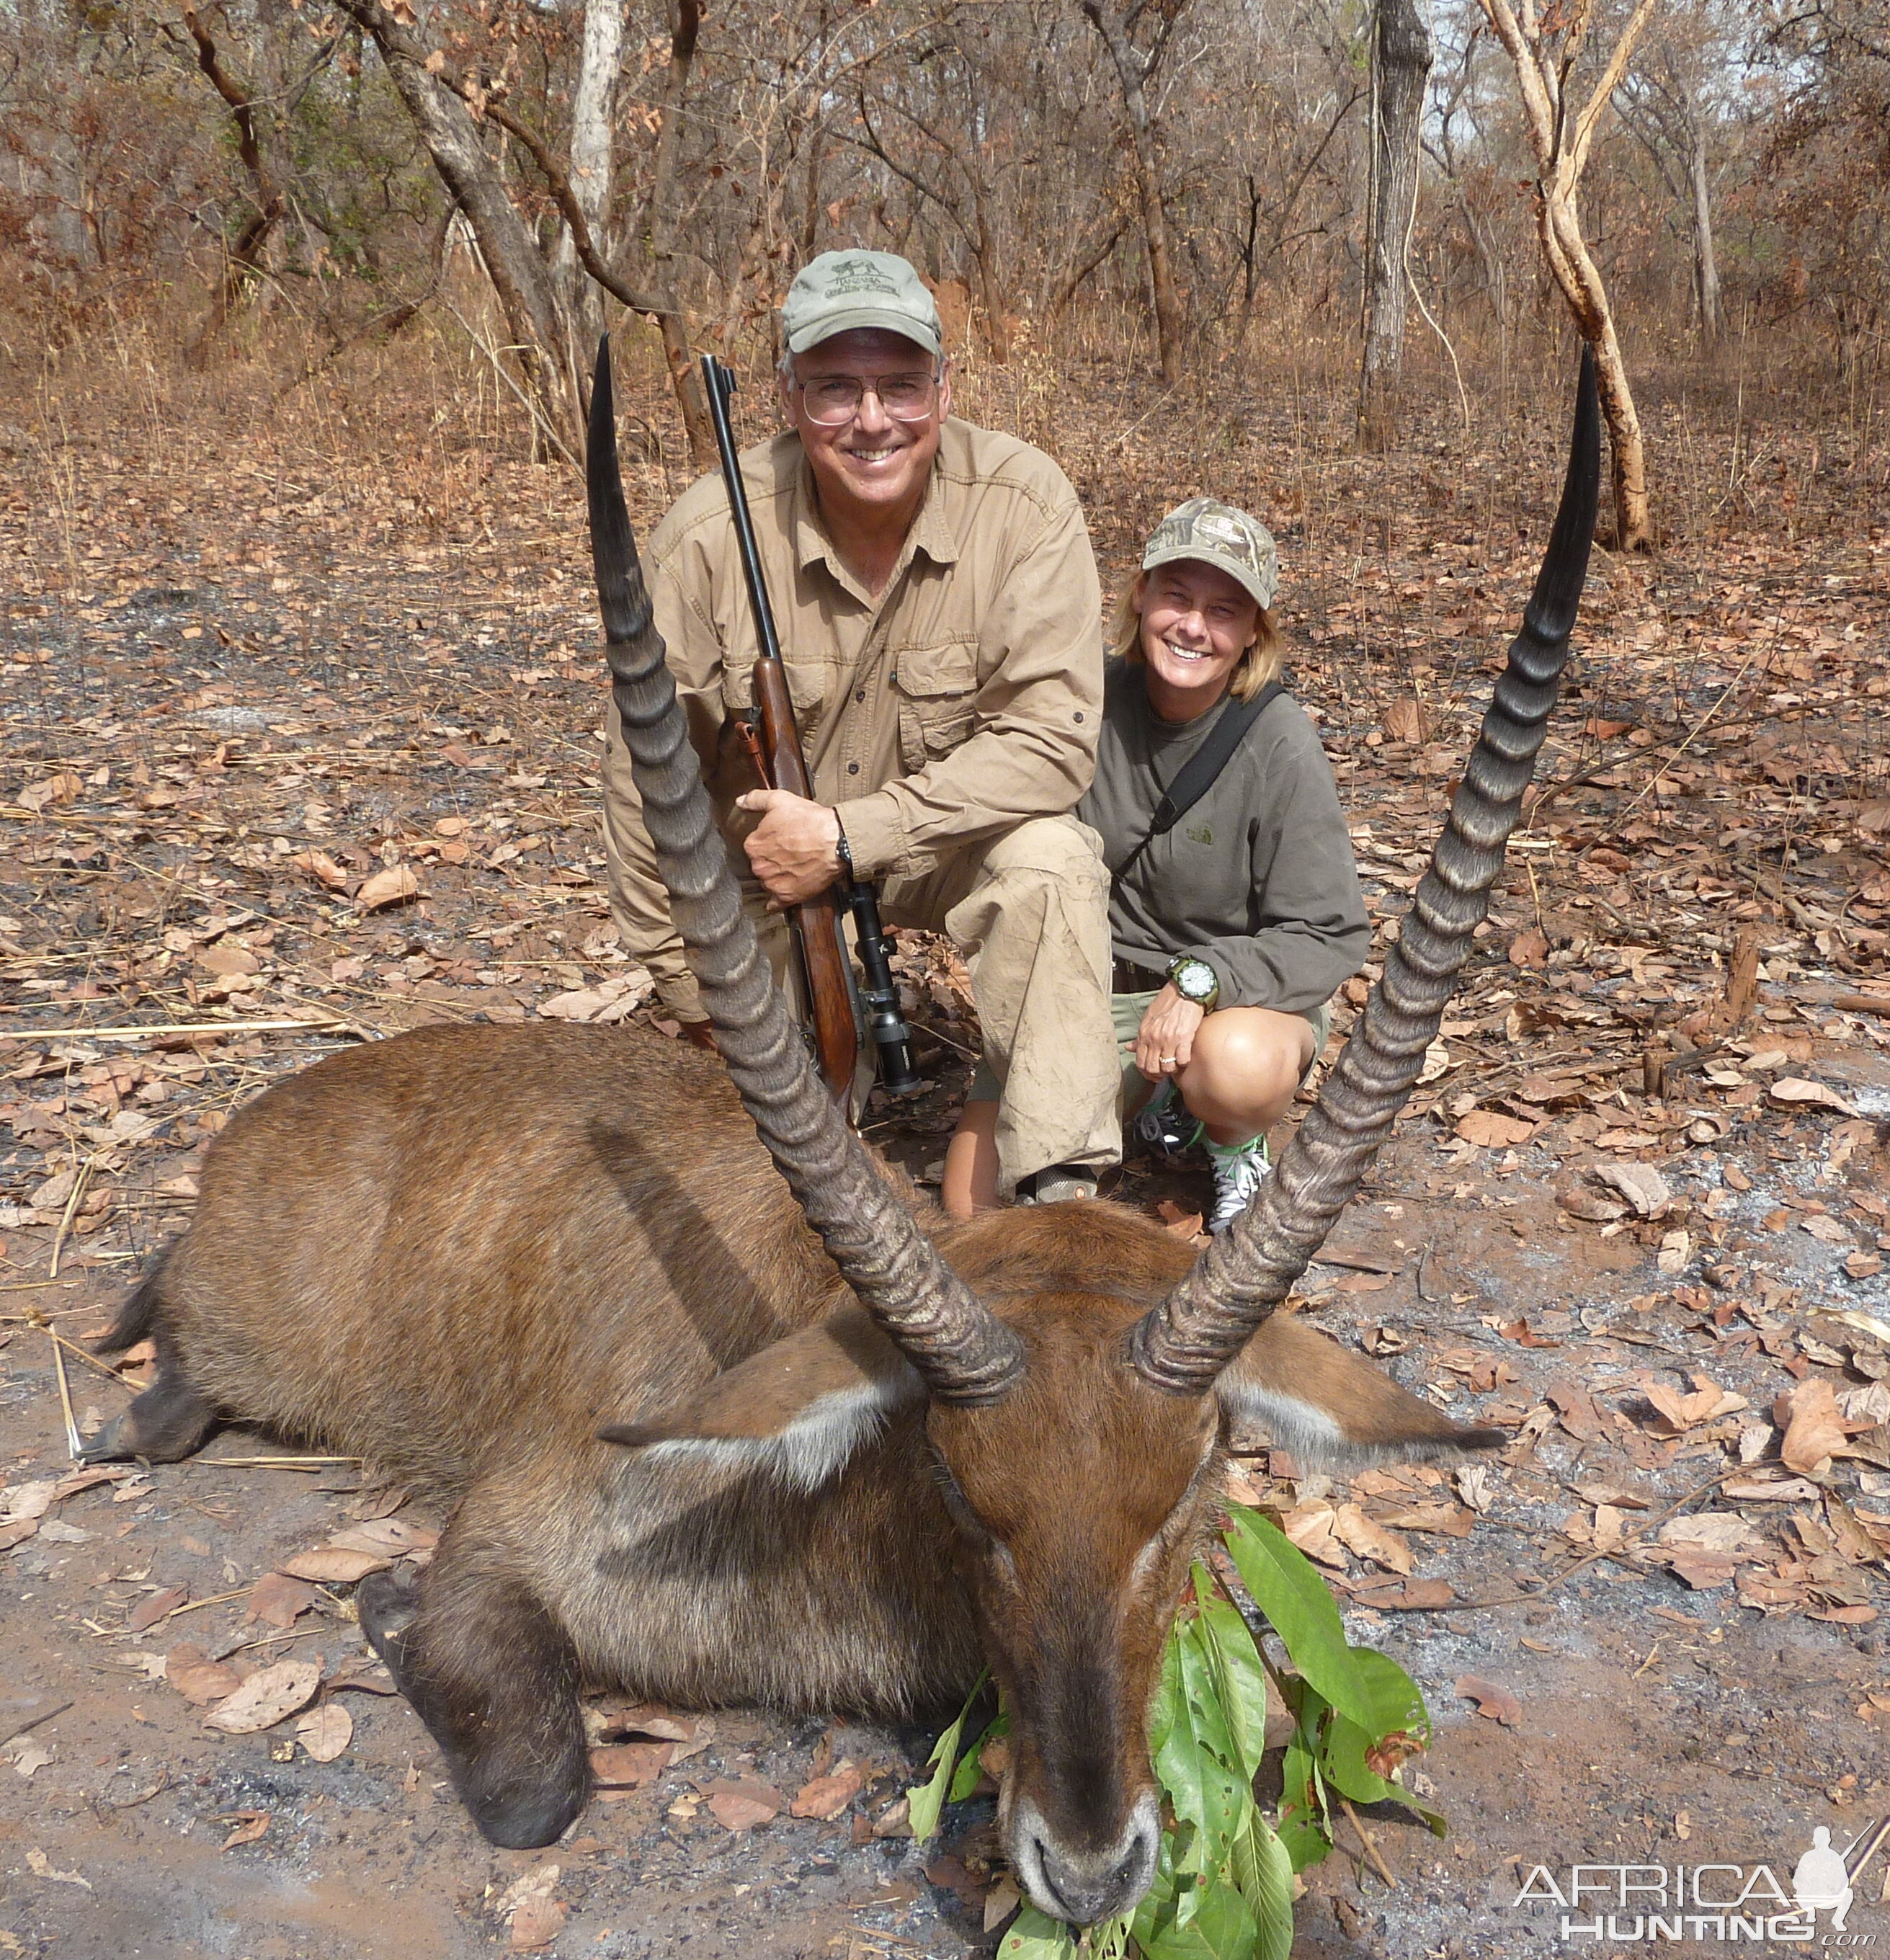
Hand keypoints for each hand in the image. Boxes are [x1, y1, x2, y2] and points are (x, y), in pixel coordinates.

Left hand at [735, 789, 841, 906]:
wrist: (836, 842)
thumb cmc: (810, 821)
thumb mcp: (780, 800)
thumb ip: (755, 799)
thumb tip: (740, 801)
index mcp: (753, 845)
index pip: (753, 845)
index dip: (767, 841)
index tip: (779, 838)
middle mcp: (759, 867)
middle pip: (760, 864)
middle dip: (771, 859)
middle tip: (789, 852)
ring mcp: (773, 883)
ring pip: (767, 881)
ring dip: (776, 877)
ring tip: (793, 867)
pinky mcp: (788, 897)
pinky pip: (775, 904)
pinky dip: (776, 901)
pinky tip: (783, 893)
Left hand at [1134, 984, 1205, 1081]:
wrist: (1185, 991)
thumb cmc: (1167, 1003)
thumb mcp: (1148, 1018)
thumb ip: (1139, 1036)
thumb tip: (1128, 1047)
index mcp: (1144, 1034)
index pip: (1140, 1062)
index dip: (1146, 1073)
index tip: (1153, 1075)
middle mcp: (1154, 1038)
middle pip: (1152, 1068)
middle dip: (1158, 1075)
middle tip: (1165, 1074)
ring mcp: (1169, 1039)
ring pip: (1167, 1068)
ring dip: (1172, 1070)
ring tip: (1175, 1066)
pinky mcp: (1184, 1037)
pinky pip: (1182, 1060)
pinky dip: (1184, 1063)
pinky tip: (1185, 1058)